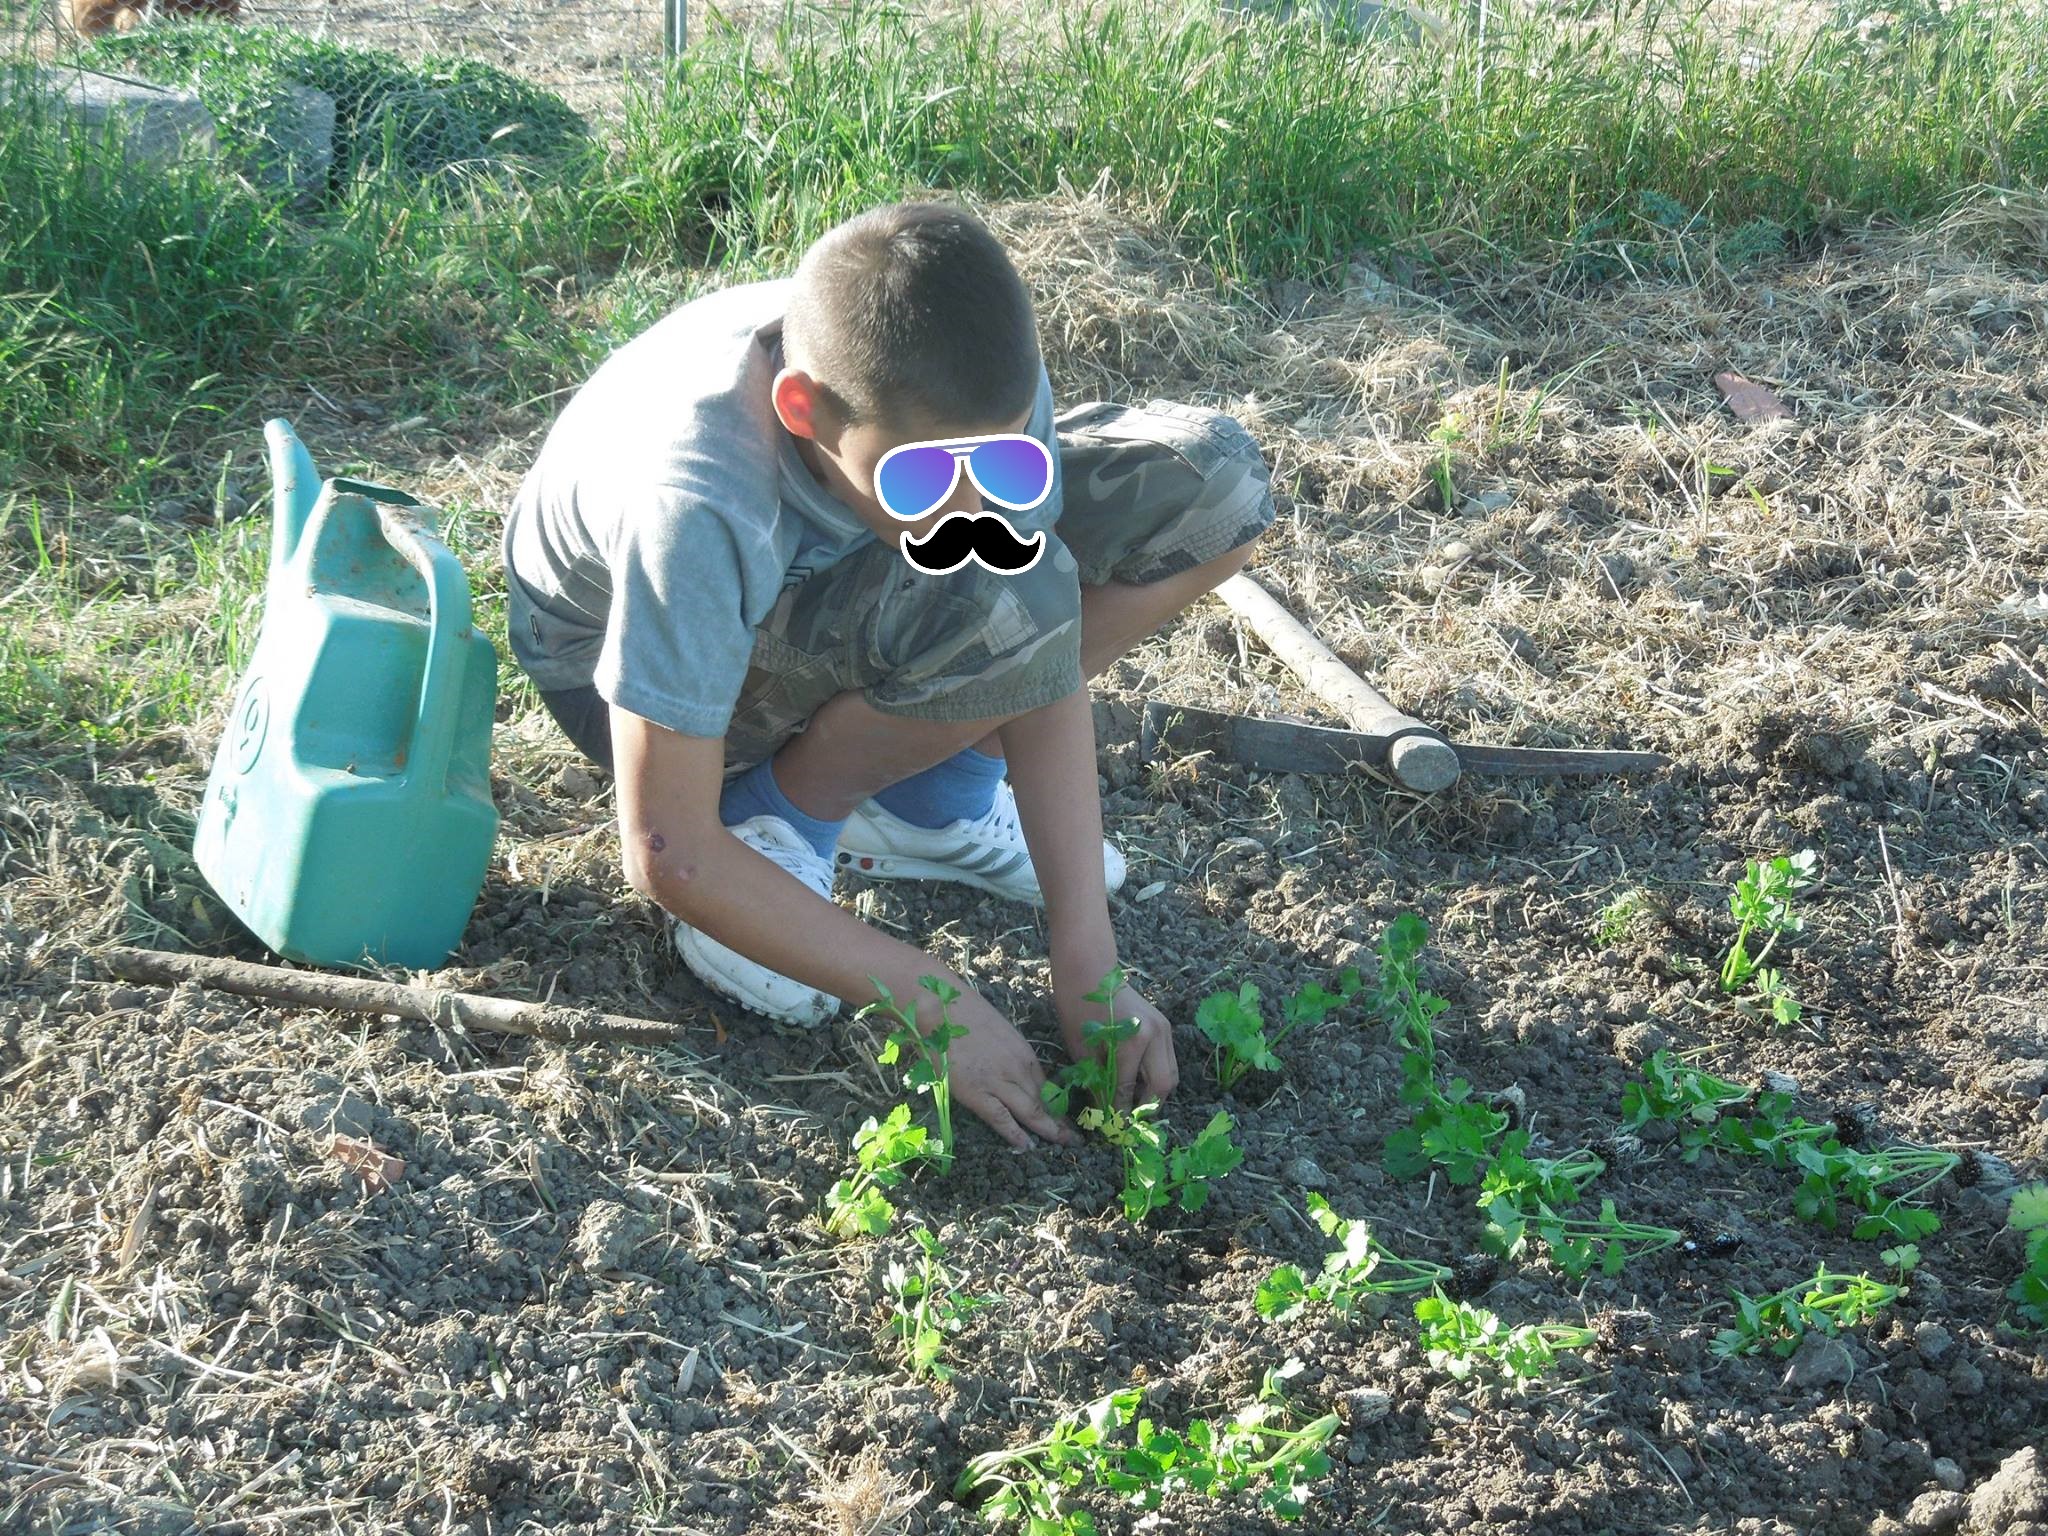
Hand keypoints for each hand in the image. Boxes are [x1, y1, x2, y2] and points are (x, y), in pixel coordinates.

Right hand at [918, 984, 1079, 1152]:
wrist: (940, 1006)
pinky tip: (1027, 1146)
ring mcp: (998, 1081)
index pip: (1048, 1086)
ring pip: (1030, 1111)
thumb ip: (1012, 1055)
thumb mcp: (1001, 1032)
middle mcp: (1017, 1068)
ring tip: (1061, 1144)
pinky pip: (1001, 1118)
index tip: (1066, 1119)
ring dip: (1048, 1130)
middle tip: (1074, 1138)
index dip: (1058, 1105)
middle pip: (1045, 1101)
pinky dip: (1016, 1134)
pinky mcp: (976, 1092)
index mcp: (1024, 1053)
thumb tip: (1017, 1074)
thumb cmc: (966, 1015)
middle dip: (1061, 1122)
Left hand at [1055, 975, 1177, 1113]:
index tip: (1112, 1129)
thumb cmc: (1078, 1009)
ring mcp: (1164, 1030)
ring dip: (1153, 1092)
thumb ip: (1098, 1084)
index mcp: (1130, 1041)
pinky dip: (1155, 1075)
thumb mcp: (1082, 1051)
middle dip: (1146, 1107)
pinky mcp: (1165, 1026)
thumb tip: (1105, 1115)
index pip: (1127, 1090)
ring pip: (1169, 1075)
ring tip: (1131, 1101)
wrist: (1090, 971)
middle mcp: (1155, 1036)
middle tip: (1127, 1117)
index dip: (1120, 1113)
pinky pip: (1166, 1060)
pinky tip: (1136, 1080)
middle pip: (1162, 1087)